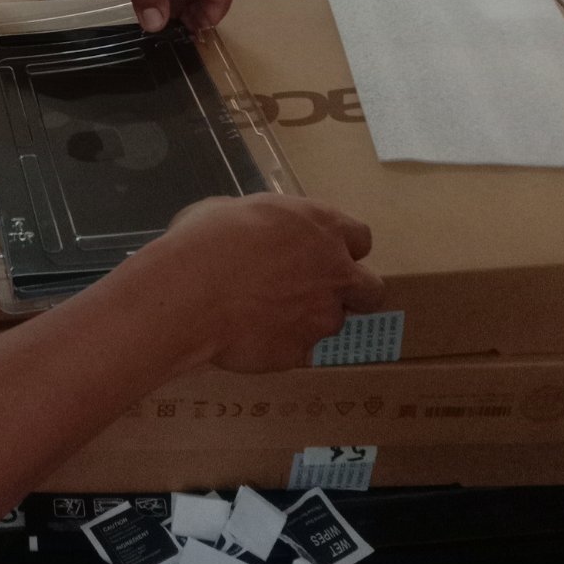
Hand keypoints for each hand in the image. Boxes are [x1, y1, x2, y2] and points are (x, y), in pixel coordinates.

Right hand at [158, 196, 383, 373]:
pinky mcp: (300, 353)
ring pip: (330, 322)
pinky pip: (295, 349)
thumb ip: (261, 226)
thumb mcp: (231, 210)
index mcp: (322, 227)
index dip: (343, 249)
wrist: (192, 294)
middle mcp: (334, 273)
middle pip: (371, 290)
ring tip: (265, 315)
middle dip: (352, 294)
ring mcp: (321, 317)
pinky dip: (276, 343)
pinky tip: (246, 334)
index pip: (361, 239)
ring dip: (307, 320)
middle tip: (317, 292)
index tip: (322, 254)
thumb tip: (253, 233)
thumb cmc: (207, 239)